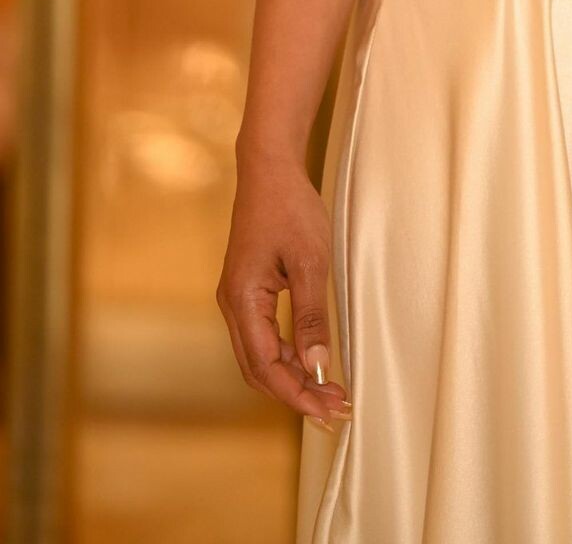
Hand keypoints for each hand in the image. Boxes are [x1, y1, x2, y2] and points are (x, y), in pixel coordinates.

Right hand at [216, 145, 353, 431]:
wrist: (269, 168)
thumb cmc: (290, 207)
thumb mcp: (310, 260)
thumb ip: (312, 315)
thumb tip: (317, 364)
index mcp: (242, 300)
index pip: (265, 366)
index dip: (297, 393)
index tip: (328, 408)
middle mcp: (233, 305)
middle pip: (258, 369)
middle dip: (295, 392)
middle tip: (334, 407)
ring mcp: (237, 298)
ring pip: (259, 356)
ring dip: (291, 376)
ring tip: (329, 390)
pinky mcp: (248, 290)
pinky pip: (262, 336)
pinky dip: (286, 355)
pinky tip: (311, 360)